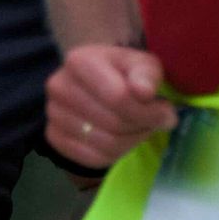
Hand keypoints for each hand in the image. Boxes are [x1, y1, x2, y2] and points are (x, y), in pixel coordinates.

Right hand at [45, 38, 175, 169]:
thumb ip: (147, 74)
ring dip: (132, 142)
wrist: (94, 83)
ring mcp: (52, 113)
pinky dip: (115, 155)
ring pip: (105, 144)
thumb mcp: (142, 64)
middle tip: (156, 123)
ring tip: (141, 129)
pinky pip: (93, 158)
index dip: (148, 111)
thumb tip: (144, 92)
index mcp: (80, 61)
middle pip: (113, 123)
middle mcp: (59, 86)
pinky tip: (124, 140)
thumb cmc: (122, 72)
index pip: (118, 97)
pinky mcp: (54, 137)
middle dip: (143, 126)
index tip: (166, 112)